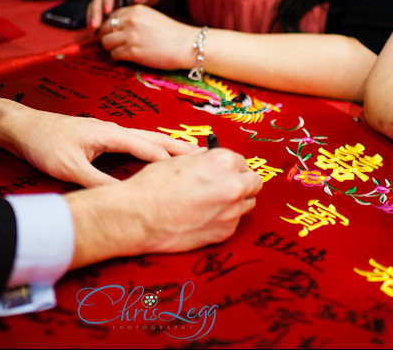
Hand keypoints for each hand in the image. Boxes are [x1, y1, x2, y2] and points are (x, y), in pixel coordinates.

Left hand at [7, 108, 197, 186]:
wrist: (24, 127)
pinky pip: (137, 143)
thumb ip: (98, 183)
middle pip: (156, 139)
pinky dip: (154, 149)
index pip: (150, 149)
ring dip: (170, 148)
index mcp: (111, 135)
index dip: (173, 163)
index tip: (197, 174)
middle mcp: (115, 130)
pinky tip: (159, 159)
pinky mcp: (103, 137)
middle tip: (208, 161)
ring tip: (193, 159)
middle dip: (181, 150)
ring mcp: (110, 132)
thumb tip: (124, 198)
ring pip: (148, 139)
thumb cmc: (46, 145)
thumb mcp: (70, 168)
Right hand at [65, 147, 263, 266]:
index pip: (242, 162)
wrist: (138, 216)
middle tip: (223, 187)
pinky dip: (223, 220)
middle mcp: (234, 185)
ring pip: (247, 204)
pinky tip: (203, 217)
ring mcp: (232, 211)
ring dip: (234, 202)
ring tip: (210, 203)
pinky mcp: (225, 233)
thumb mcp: (179, 159)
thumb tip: (213, 160)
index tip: (222, 173)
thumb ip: (204, 159)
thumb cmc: (153, 185)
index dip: (230, 167)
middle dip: (241, 183)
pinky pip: (233, 222)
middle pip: (254, 183)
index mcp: (223, 161)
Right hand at [86, 0, 161, 29]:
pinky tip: (94, 34)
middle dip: (95, 12)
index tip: (107, 11)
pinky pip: (96, 14)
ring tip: (92, 32)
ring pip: (95, 7)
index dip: (107, 0)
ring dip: (92, 19)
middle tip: (95, 25)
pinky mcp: (105, 7)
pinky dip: (94, 23)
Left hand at [97, 4, 197, 70]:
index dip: (109, 25)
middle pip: (105, 28)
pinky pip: (114, 54)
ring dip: (110, 48)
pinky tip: (126, 57)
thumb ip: (134, 19)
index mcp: (136, 10)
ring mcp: (131, 36)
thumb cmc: (172, 34)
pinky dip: (117, 57)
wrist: (187, 45)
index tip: (113, 33)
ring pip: (106, 42)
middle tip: (112, 44)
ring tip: (119, 51)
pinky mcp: (133, 52)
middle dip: (106, 36)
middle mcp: (131, 21)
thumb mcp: (151, 18)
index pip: (111, 15)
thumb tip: (117, 28)